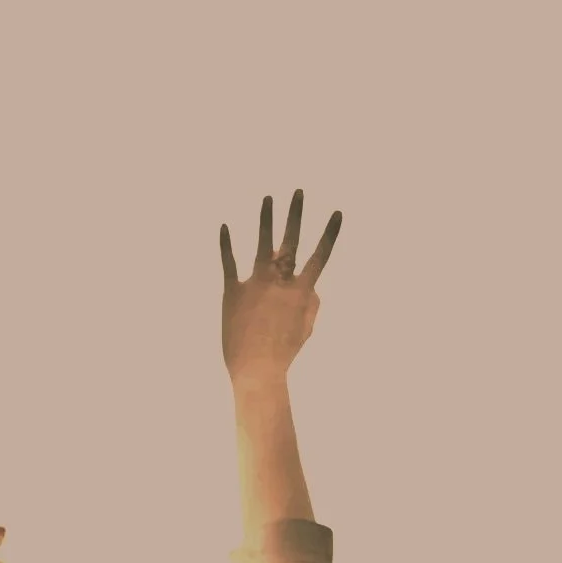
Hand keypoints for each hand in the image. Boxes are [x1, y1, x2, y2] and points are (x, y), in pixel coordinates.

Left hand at [220, 191, 339, 380]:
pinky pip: (228, 262)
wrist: (257, 371)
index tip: (337, 212)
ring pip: (262, 243)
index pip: (320, 256)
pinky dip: (226, 243)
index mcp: (301, 292)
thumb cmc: (284, 354)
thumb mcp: (306, 330)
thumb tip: (312, 287)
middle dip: (296, 214)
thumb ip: (312, 305)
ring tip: (269, 197)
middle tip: (298, 191)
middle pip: (291, 241)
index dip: (329, 233)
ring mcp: (256, 283)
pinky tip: (224, 226)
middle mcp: (280, 282)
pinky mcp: (232, 291)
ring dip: (266, 219)